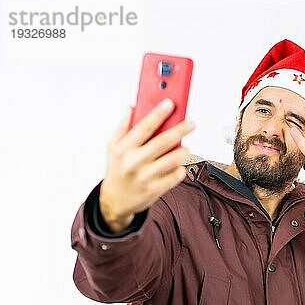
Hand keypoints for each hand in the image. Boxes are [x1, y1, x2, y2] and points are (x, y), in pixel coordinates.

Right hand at [99, 99, 193, 231]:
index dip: (158, 113)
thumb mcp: (113, 147)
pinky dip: (180, 168)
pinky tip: (178, 166)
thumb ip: (123, 127)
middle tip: (191, 123)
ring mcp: (145, 177)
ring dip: (184, 151)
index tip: (170, 103)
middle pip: (163, 142)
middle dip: (180, 129)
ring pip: (173, 160)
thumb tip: (133, 107)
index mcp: (124, 148)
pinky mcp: (155, 190)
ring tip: (185, 147)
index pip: (144, 127)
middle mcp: (134, 162)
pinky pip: (176, 176)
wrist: (115, 201)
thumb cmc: (117, 169)